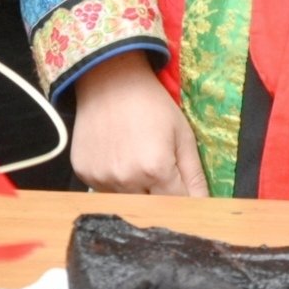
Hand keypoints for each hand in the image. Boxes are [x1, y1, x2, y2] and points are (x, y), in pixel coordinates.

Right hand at [69, 53, 207, 194]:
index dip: (184, 200)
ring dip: (136, 191)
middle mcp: (126, 179)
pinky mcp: (83, 173)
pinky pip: (104, 190)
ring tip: (135, 159)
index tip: (184, 191)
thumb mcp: (183, 135)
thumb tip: (204, 207)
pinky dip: (114, 182)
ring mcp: (101, 178)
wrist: (109, 80)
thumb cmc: (152, 104)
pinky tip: (116, 158)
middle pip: (151, 208)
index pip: (177, 206)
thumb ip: (194, 176)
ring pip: (126, 201)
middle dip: (160, 197)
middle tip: (158, 171)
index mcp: (156, 169)